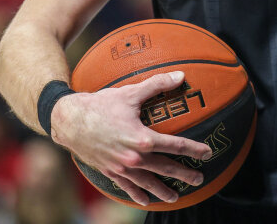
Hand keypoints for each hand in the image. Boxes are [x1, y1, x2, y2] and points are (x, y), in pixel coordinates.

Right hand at [51, 71, 213, 205]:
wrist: (69, 121)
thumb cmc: (101, 105)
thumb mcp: (131, 92)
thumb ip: (158, 84)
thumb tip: (181, 75)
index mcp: (142, 138)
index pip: (175, 145)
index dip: (193, 149)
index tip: (207, 152)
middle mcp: (133, 157)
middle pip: (164, 168)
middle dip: (184, 174)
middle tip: (200, 179)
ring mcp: (120, 167)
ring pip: (147, 182)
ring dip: (162, 191)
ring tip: (177, 197)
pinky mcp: (109, 171)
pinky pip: (126, 187)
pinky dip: (137, 194)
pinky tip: (145, 201)